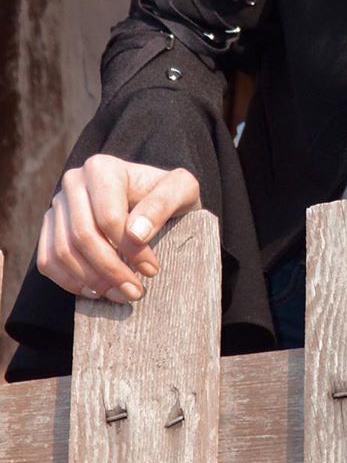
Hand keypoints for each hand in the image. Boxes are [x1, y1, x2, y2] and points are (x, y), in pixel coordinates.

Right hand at [37, 155, 201, 303]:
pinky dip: (70, 281)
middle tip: (135, 292)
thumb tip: (135, 234)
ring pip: (63, 252)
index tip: (152, 270)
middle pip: (83, 236)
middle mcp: (73, 181)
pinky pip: (48, 261)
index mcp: (102, 168)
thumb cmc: (167, 194)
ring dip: (92, 281)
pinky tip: (97, 291)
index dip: (130, 250)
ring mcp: (57, 205)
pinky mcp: (50, 227)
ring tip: (121, 294)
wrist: (152, 199)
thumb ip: (163, 203)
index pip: (108, 217)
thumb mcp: (182, 190)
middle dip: (110, 270)